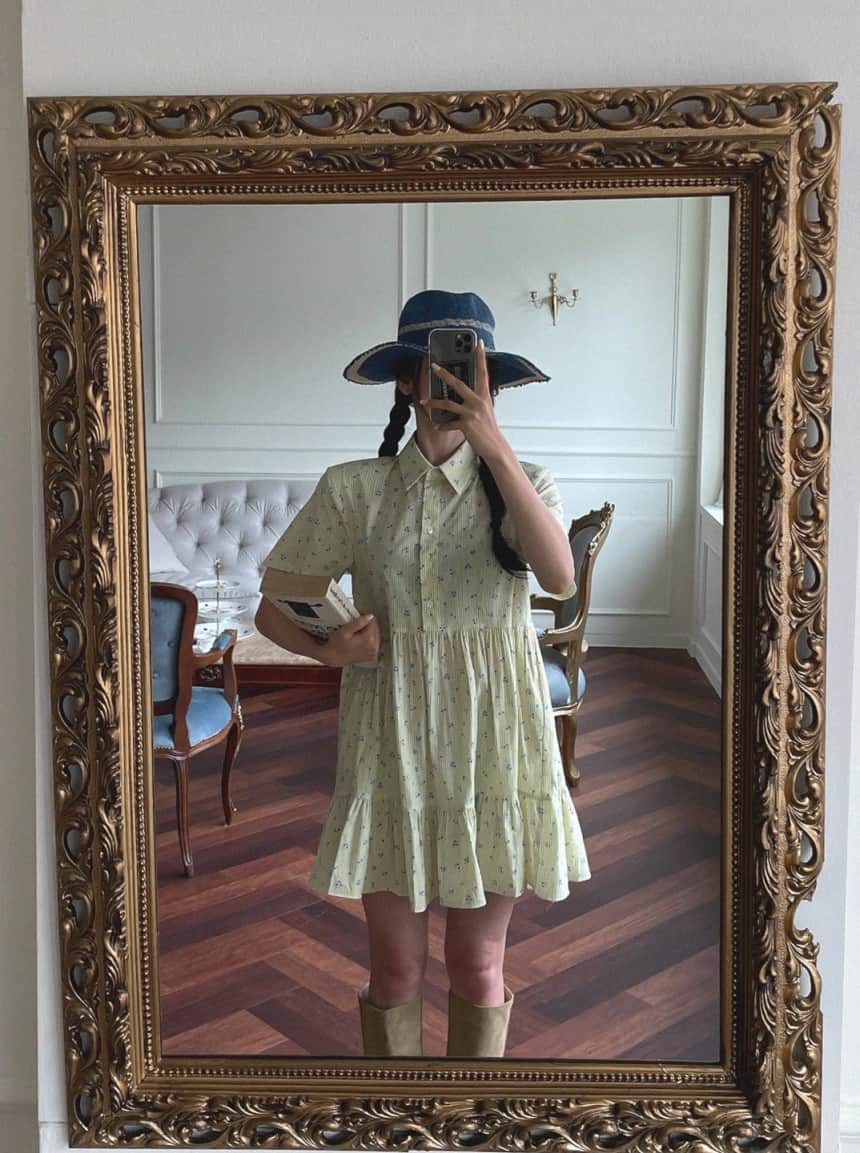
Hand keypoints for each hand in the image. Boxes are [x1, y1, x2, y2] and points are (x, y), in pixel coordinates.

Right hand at [322, 613, 379, 666]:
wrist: (334, 658)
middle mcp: (374, 648)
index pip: (373, 622)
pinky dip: (368, 639)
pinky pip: (374, 642)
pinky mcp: (372, 655)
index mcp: (369, 640)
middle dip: (366, 626)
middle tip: (354, 628)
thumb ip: (358, 622)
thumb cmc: (337, 646)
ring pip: (375, 635)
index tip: (356, 619)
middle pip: (375, 628)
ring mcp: (373, 653)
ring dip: (367, 632)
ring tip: (355, 635)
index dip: (364, 618)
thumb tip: (369, 617)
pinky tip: (359, 641)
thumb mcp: (345, 631)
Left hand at [422, 339, 506, 459]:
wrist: (495, 446)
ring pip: (448, 403)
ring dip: (433, 402)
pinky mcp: (466, 425)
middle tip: (434, 366)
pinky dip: (441, 424)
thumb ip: (476, 399)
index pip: (483, 372)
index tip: (479, 344)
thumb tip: (463, 392)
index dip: (481, 357)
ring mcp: (472, 413)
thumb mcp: (485, 409)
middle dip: (444, 374)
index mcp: (484, 396)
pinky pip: (449, 422)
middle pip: (458, 384)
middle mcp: (478, 402)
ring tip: (423, 400)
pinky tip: (436, 424)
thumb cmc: (489, 428)